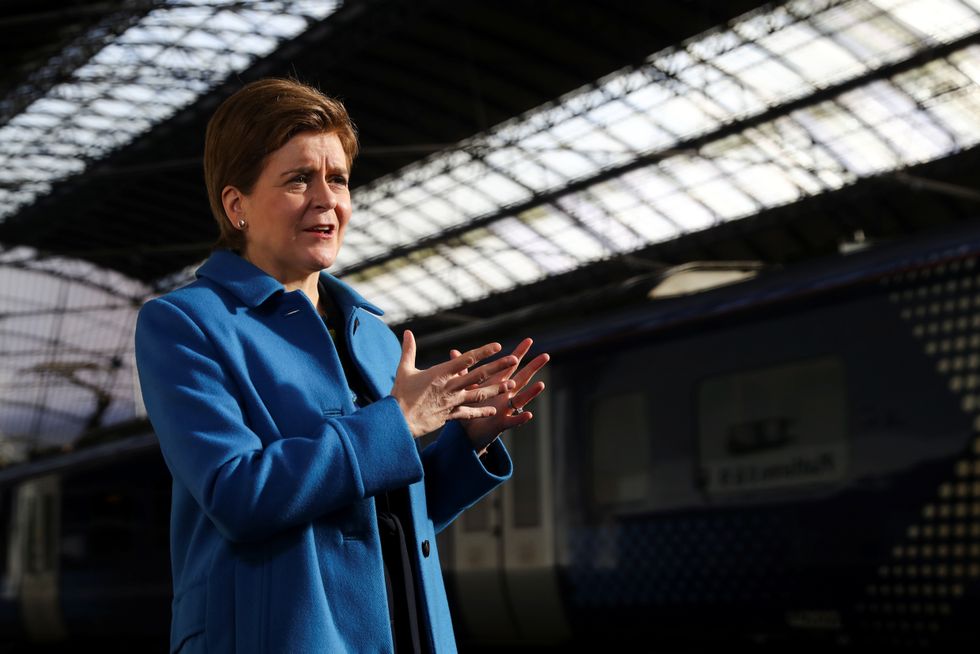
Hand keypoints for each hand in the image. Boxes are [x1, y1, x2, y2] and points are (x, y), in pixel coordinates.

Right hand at [391, 330, 517, 437]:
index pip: (466, 359)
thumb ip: (408, 350)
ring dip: (496, 389)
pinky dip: (481, 412)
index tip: (497, 346)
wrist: (398, 421)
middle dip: (498, 367)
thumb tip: (407, 332)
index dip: (483, 351)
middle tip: (514, 359)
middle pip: (478, 375)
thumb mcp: (404, 370)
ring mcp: (452, 402)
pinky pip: (469, 413)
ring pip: (479, 394)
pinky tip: (494, 411)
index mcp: (440, 373)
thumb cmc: (400, 394)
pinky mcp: (450, 416)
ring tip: (512, 385)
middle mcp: (450, 387)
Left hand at [450, 338, 549, 452]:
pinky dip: (521, 417)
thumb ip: (463, 370)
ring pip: (521, 399)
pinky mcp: (502, 423)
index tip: (529, 340)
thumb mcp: (466, 387)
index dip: (519, 353)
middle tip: (546, 356)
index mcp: (498, 384)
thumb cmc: (470, 408)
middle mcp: (506, 395)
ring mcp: (506, 409)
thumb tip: (454, 352)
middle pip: (522, 378)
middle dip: (533, 367)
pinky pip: (513, 420)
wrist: (467, 432)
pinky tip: (529, 414)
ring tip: (541, 384)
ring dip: (531, 392)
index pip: (510, 365)